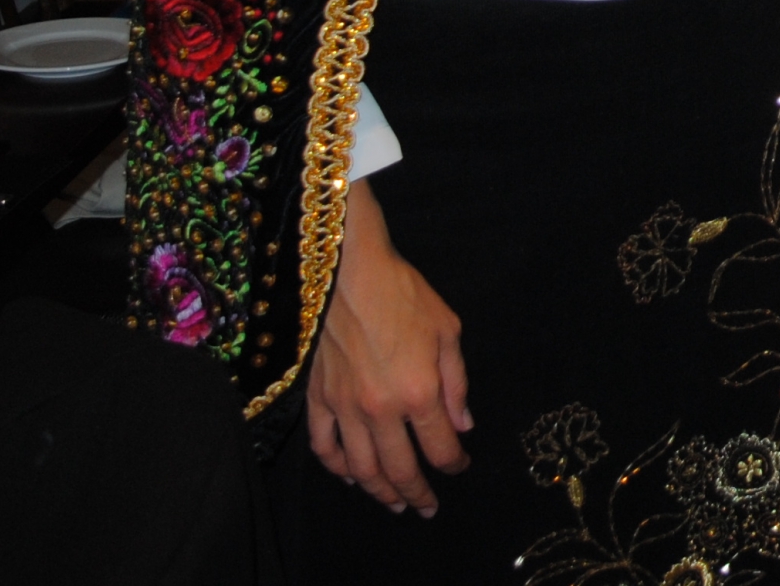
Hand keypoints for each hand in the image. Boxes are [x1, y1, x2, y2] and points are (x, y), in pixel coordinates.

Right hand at [308, 178, 471, 515]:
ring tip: (394, 502)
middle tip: (426, 507)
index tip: (461, 466)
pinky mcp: (317, 400)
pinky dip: (337, 469)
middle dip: (417, 493)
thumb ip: (456, 384)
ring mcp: (344, 409)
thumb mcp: (448, 331)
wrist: (349, 273)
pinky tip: (351, 476)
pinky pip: (324, 447)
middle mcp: (380, 410)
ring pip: (360, 469)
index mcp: (419, 393)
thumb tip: (462, 426)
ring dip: (379, 492)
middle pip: (399, 469)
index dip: (454, 463)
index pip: (440, 447)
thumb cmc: (404, 295)